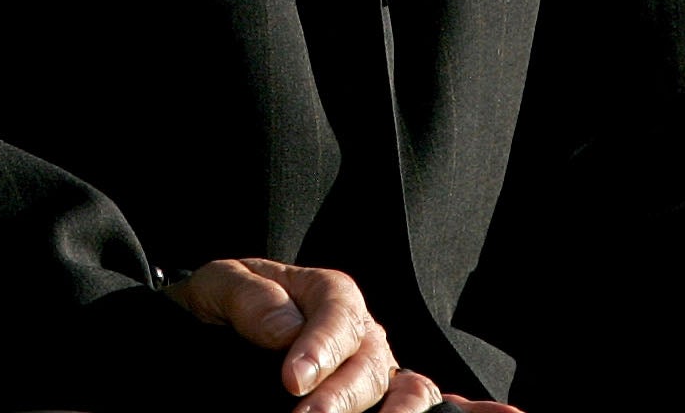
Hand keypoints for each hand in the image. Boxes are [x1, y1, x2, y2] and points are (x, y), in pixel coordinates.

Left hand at [159, 258, 517, 412]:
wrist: (222, 321)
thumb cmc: (228, 300)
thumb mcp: (222, 285)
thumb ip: (250, 298)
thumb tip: (286, 328)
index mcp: (328, 292)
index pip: (338, 315)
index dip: (320, 348)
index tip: (292, 379)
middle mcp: (363, 330)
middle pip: (370, 361)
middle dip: (343, 396)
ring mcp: (378, 367)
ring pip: (408, 387)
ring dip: (397, 411)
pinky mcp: (383, 399)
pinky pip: (424, 402)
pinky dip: (462, 409)